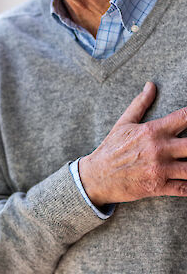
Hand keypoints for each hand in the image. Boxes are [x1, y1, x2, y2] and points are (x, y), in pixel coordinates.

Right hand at [79, 81, 186, 205]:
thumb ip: (140, 104)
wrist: (96, 177)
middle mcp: (158, 149)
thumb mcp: (123, 124)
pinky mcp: (158, 187)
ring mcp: (159, 169)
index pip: (186, 116)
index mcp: (152, 130)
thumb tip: (151, 85)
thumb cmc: (110, 149)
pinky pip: (184, 189)